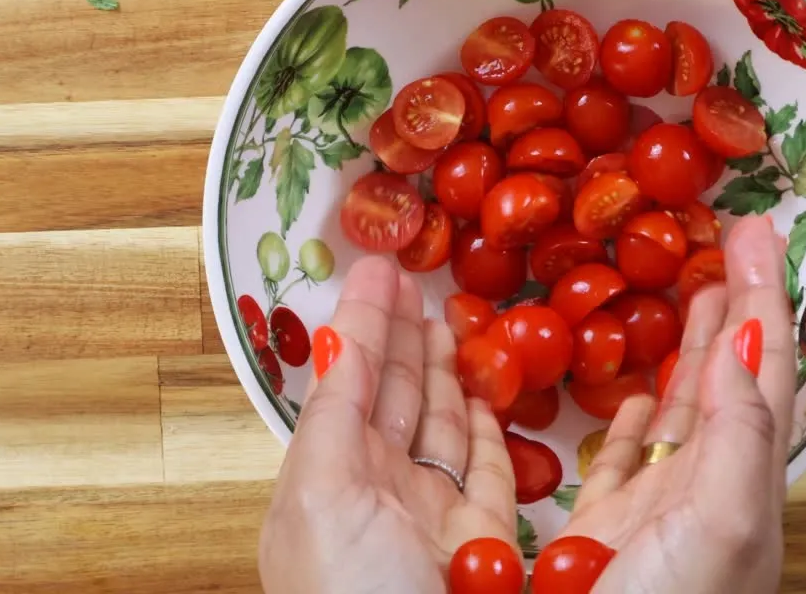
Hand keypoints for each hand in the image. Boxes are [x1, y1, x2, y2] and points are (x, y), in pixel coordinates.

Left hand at [259, 257, 518, 593]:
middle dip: (401, 334)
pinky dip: (480, 423)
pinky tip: (476, 388)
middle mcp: (376, 494)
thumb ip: (333, 411)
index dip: (363, 323)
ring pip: (437, 425)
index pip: (347, 381)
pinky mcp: (483, 538)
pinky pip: (483, 467)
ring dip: (440, 369)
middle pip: (392, 396)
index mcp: (326, 480)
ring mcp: (431, 516)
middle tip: (414, 277)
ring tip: (446, 317)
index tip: (377, 268)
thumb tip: (335, 336)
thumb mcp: (322, 495)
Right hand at [558, 216, 794, 593]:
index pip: (761, 361)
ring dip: (694, 343)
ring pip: (687, 406)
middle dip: (735, 299)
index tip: (755, 227)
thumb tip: (744, 340)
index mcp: (746, 475)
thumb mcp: (723, 525)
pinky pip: (630, 456)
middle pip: (731, 371)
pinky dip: (638, 413)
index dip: (761, 290)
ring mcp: (662, 505)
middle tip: (731, 236)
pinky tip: (637, 391)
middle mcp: (713, 483)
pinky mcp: (613, 528)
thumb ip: (739, 434)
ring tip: (696, 287)